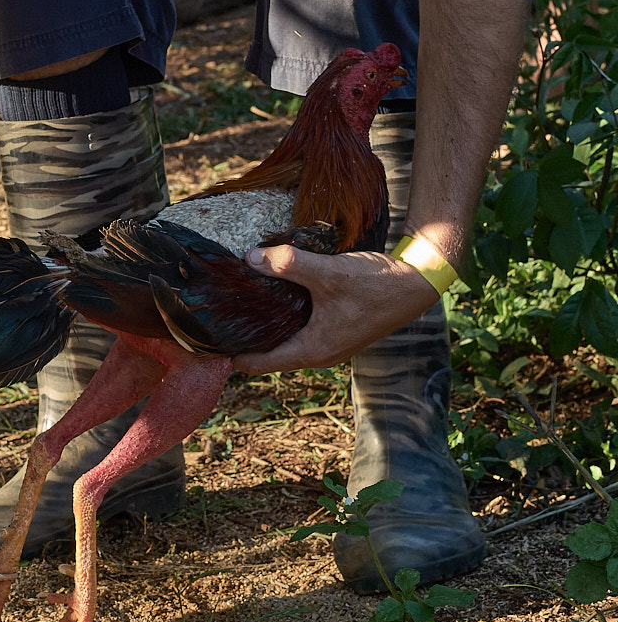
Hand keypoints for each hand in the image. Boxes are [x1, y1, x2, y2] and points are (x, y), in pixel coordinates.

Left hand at [229, 245, 440, 373]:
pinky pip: (298, 325)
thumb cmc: (375, 285)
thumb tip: (248, 258)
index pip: (260, 363)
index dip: (231, 355)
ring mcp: (329, 339)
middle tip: (212, 317)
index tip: (204, 342)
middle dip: (242, 337)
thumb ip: (288, 265)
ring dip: (262, 324)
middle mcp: (319, 351)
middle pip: (269, 352)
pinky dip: (281, 314)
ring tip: (232, 303)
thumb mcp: (328, 273)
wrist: (417, 282)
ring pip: (284, 337)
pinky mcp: (336, 325)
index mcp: (313, 350)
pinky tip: (268, 291)